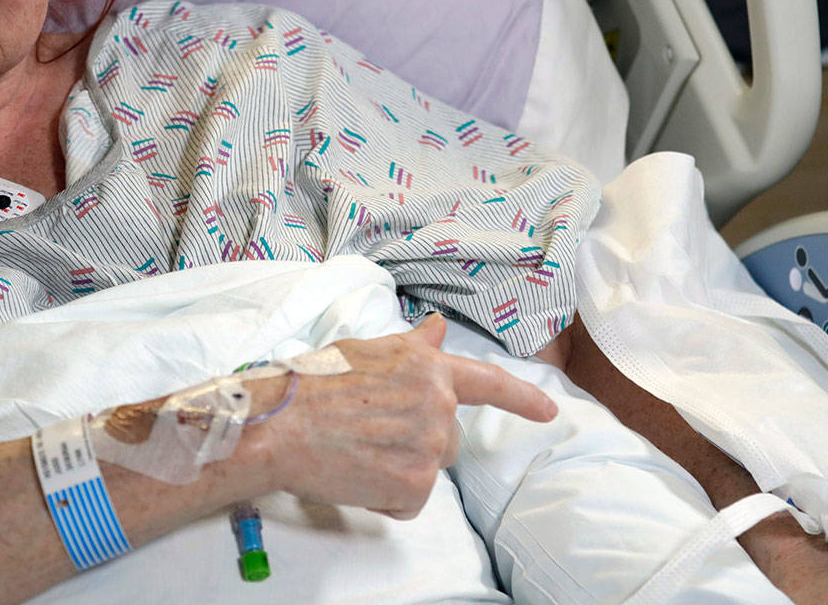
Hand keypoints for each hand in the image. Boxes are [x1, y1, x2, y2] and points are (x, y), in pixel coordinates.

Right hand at [257, 314, 556, 518]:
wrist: (280, 425)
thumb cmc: (311, 385)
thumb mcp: (364, 352)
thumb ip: (410, 347)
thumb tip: (437, 328)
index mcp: (426, 366)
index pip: (487, 382)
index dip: (521, 397)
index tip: (548, 411)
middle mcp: (437, 402)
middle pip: (447, 436)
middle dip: (416, 439)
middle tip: (369, 432)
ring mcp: (430, 444)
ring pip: (429, 468)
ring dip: (400, 467)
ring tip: (357, 450)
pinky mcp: (416, 483)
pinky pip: (411, 499)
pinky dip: (387, 495)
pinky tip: (357, 473)